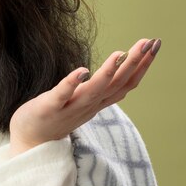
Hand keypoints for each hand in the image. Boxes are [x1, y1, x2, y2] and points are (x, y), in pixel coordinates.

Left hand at [9, 38, 159, 155]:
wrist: (31, 142)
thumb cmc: (57, 117)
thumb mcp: (84, 102)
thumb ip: (100, 88)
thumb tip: (118, 66)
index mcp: (97, 103)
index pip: (125, 84)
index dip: (141, 66)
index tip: (154, 45)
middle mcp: (88, 106)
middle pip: (116, 84)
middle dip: (134, 63)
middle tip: (150, 43)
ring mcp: (70, 108)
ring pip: (94, 90)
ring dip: (108, 72)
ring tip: (120, 53)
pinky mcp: (49, 108)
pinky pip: (62, 95)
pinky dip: (72, 83)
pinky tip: (82, 70)